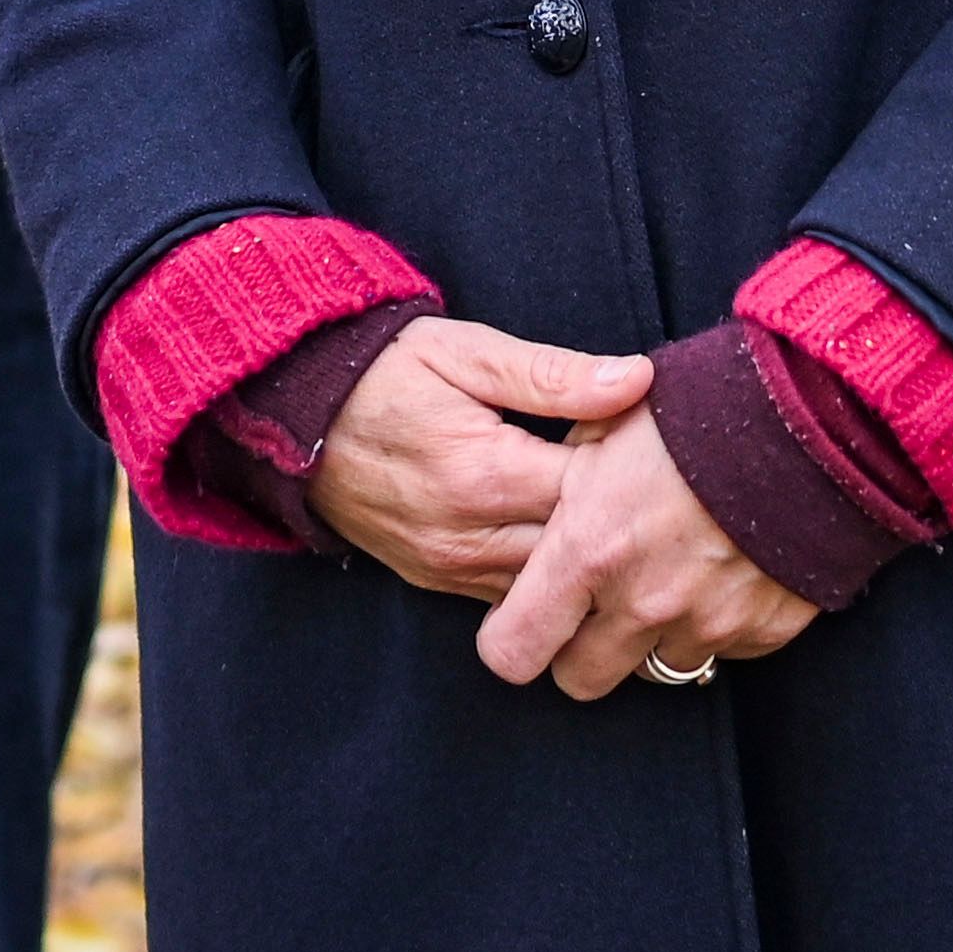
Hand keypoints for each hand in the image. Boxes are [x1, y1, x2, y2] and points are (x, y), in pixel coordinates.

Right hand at [305, 318, 653, 603]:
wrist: (294, 415)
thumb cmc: (387, 370)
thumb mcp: (467, 352)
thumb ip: (554, 375)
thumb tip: (638, 379)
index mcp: (485, 475)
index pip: (593, 495)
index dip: (635, 474)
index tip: (658, 447)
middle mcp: (469, 537)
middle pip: (579, 555)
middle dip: (619, 527)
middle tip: (655, 490)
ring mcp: (450, 569)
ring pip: (549, 589)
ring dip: (585, 560)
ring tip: (621, 520)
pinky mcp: (437, 583)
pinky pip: (512, 599)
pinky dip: (546, 578)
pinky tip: (571, 547)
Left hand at [481, 409, 817, 696]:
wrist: (815, 417)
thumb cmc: (703, 406)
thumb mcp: (612, 421)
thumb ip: (565, 473)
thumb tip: (543, 500)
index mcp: (588, 549)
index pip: (512, 650)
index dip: (512, 638)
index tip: (526, 616)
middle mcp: (641, 601)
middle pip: (579, 680)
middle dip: (580, 649)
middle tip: (598, 601)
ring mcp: (705, 623)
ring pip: (654, 668)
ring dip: (654, 633)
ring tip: (674, 570)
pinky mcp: (760, 631)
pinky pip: (719, 652)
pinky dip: (714, 623)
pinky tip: (725, 567)